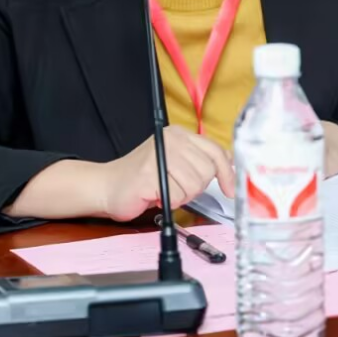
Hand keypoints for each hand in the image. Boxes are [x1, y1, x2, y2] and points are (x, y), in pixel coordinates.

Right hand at [98, 126, 235, 221]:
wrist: (107, 186)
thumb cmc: (142, 178)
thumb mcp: (176, 162)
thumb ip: (199, 159)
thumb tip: (229, 163)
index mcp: (179, 135)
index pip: (215, 151)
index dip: (226, 173)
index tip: (230, 188)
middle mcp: (171, 140)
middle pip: (207, 171)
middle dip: (195, 187)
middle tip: (176, 186)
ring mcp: (160, 155)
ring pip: (194, 185)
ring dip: (181, 195)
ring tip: (164, 189)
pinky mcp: (149, 174)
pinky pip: (176, 195)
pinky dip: (169, 201)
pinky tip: (155, 194)